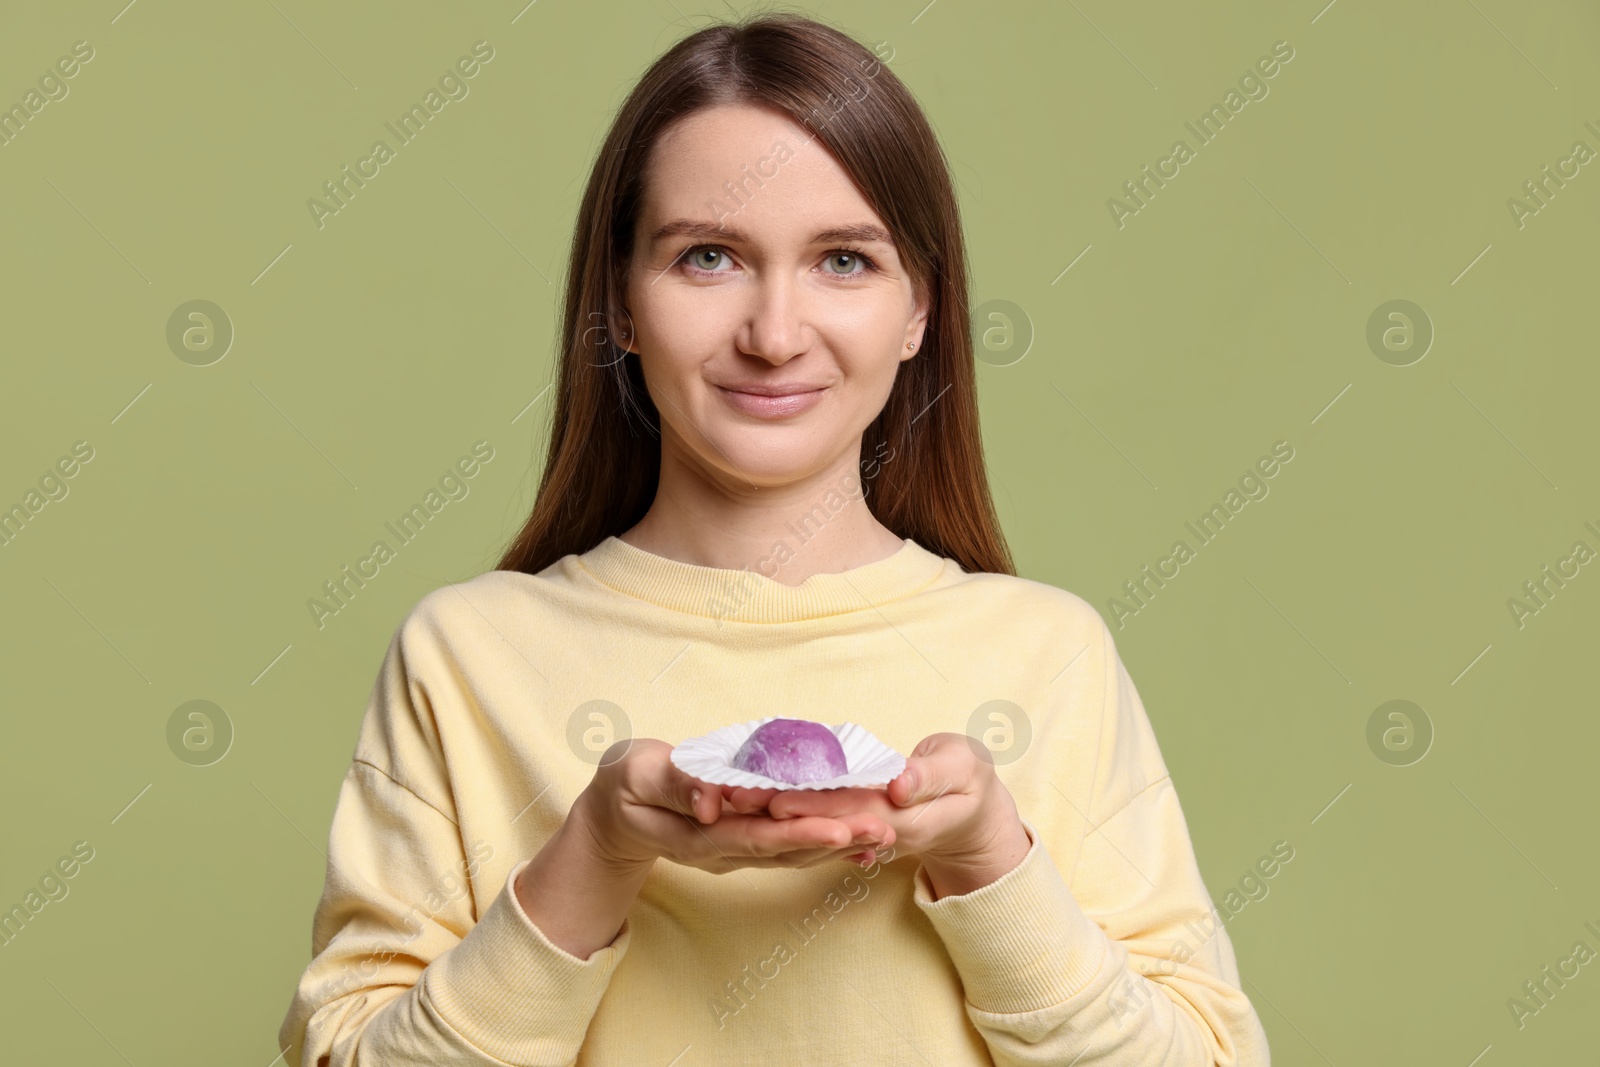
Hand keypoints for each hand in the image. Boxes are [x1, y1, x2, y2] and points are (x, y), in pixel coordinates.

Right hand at [572, 739, 896, 874]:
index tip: (840, 827)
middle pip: (787, 849)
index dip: (800, 832)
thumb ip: (674, 785)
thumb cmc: (624, 785)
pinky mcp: (748, 841)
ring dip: (841, 843)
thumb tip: (711, 800)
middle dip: (836, 840)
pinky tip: (862, 840)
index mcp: (699, 835)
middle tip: (884, 829)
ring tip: (885, 832)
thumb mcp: (634, 775)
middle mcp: (725, 851)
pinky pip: (792, 845)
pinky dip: (828, 842)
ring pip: (796, 851)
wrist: (617, 813)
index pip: (757, 836)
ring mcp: (738, 851)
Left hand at [721, 732, 1031, 895]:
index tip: (775, 798)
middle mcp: (876, 833)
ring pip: (812, 821)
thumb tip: (898, 785)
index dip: (812, 806)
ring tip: (729, 796)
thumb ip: (932, 776)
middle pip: (820, 821)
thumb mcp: (965, 769)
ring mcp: (862, 832)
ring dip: (770, 811)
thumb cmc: (972, 781)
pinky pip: (816, 816)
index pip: (850, 813)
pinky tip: (753, 795)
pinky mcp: (853, 823)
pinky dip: (786, 806)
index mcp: (905, 821)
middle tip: (732, 795)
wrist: (973, 811)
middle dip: (775, 809)